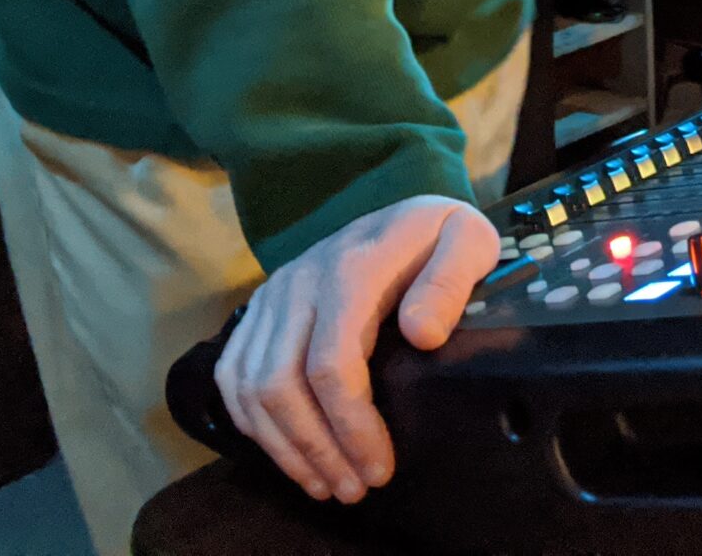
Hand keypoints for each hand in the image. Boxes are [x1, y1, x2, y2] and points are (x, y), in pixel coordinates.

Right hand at [214, 194, 495, 502]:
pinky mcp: (259, 309)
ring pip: (251, 386)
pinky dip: (253, 423)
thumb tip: (421, 334)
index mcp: (352, 268)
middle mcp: (300, 281)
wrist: (403, 212)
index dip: (350, 426)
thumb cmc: (439, 239)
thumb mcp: (468, 243)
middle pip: (281, 383)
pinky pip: (233, 374)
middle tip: (355, 489)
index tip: (379, 467)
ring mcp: (274, 295)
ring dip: (284, 447)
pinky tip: (289, 453)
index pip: (331, 363)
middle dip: (316, 448)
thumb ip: (450, 282)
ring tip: (326, 484)